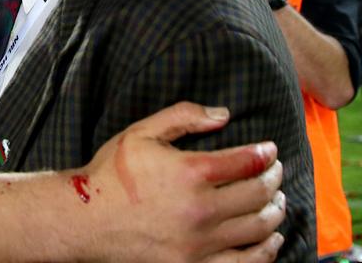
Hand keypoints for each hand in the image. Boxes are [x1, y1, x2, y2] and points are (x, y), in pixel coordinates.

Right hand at [83, 102, 284, 261]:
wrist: (86, 219)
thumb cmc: (112, 173)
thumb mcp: (141, 132)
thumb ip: (183, 117)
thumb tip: (224, 114)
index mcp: (190, 172)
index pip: (246, 161)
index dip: (264, 153)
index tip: (270, 149)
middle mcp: (202, 209)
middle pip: (258, 194)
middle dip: (273, 179)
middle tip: (275, 171)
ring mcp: (201, 242)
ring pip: (259, 228)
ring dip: (276, 211)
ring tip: (277, 201)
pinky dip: (267, 251)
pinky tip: (272, 239)